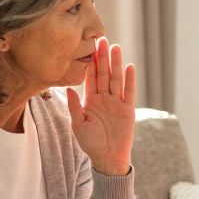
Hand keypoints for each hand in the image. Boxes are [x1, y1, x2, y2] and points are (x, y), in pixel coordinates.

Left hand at [67, 37, 135, 175]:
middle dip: (103, 57)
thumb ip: (74, 106)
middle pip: (104, 74)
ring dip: (116, 64)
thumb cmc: (91, 143)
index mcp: (91, 101)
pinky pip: (129, 92)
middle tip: (102, 40)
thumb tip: (68, 88)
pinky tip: (129, 67)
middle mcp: (104, 98)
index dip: (90, 63)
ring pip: (116, 79)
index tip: (89, 48)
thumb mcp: (78, 125)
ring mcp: (117, 103)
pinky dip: (129, 80)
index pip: (91, 78)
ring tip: (116, 48)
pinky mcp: (128, 110)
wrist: (107, 158)